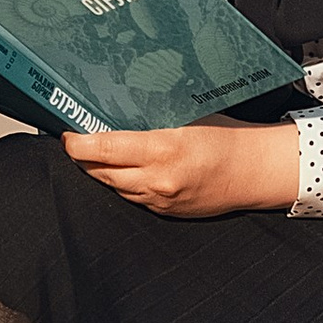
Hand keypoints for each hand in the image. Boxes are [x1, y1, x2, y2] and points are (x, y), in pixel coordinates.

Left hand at [66, 123, 300, 216]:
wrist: (255, 172)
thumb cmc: (227, 138)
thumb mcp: (188, 118)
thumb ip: (152, 120)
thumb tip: (118, 110)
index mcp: (163, 149)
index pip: (105, 149)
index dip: (78, 144)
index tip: (68, 135)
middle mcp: (158, 179)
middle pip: (101, 172)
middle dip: (84, 157)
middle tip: (76, 140)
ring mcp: (161, 200)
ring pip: (113, 187)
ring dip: (101, 171)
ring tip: (94, 153)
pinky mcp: (165, 212)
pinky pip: (132, 198)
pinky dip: (122, 183)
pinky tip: (122, 170)